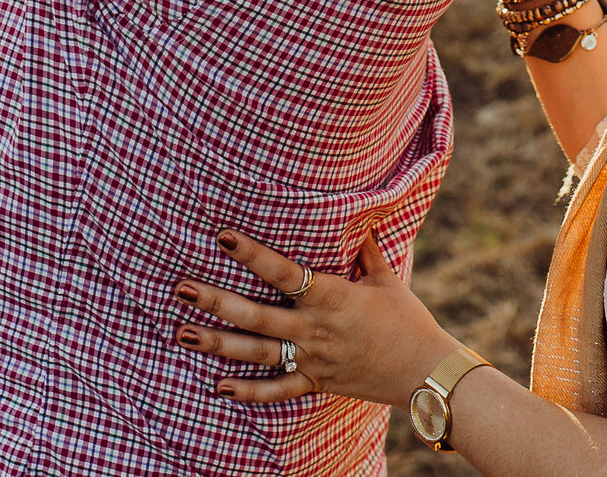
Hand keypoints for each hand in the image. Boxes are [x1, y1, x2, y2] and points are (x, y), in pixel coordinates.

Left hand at [175, 229, 457, 407]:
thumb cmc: (407, 320)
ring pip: (258, 353)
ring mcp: (312, 359)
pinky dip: (249, 391)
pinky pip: (278, 390)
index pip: (285, 272)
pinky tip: (218, 387)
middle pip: (258, 316)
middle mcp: (315, 329)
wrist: (424, 371)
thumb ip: (365, 249)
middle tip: (182, 288)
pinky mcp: (316, 383)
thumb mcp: (387, 279)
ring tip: (183, 333)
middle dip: (217, 301)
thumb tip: (356, 215)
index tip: (222, 236)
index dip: (252, 254)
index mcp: (332, 297)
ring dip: (219, 344)